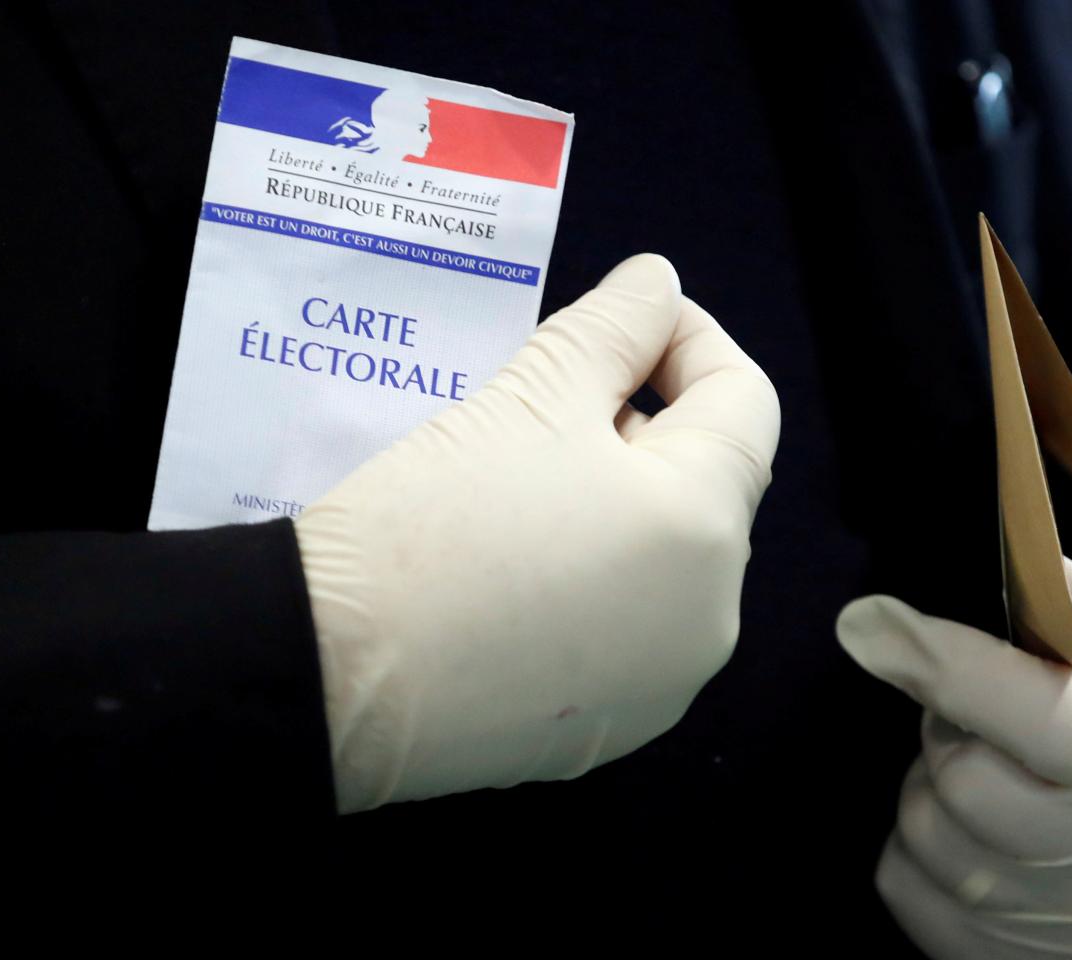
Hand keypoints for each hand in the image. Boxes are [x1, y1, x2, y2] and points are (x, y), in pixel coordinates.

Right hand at [297, 254, 779, 811]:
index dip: (690, 339)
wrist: (325, 674)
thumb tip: (658, 285)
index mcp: (706, 528)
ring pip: (664, 561)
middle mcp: (710, 618)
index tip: (628, 317)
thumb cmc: (431, 524)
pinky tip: (509, 564)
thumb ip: (612, 327)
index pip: (746, 402)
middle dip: (640, 425)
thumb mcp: (528, 398)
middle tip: (548, 401)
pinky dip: (588, 582)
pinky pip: (622, 630)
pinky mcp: (606, 732)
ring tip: (519, 480)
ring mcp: (662, 685)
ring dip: (614, 504)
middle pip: (705, 484)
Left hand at [837, 559, 1071, 959]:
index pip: (1047, 720)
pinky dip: (915, 844)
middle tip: (985, 706)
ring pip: (928, 833)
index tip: (873, 622)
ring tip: (991, 766)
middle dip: (951, 723)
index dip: (951, 665)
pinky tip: (972, 825)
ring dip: (932, 783)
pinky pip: (906, 888)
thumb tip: (1031, 563)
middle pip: (971, 782)